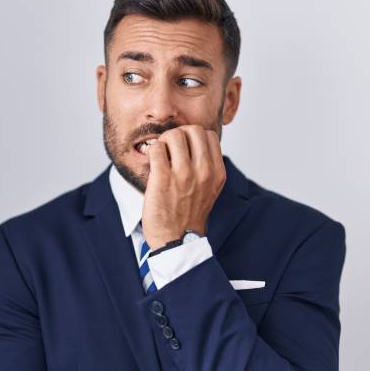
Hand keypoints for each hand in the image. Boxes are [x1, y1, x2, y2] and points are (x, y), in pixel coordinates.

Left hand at [141, 125, 225, 249]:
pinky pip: (156, 148)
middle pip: (193, 130)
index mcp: (217, 173)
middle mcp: (204, 171)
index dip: (194, 137)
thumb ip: (207, 167)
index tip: (184, 149)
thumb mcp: (209, 189)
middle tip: (170, 149)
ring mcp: (183, 174)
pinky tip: (153, 163)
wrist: (176, 240)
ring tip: (161, 156)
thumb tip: (196, 144)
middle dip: (179, 135)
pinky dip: (152, 151)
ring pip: (174, 135)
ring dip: (164, 142)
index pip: (209, 135)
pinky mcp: (162, 179)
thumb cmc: (189, 214)